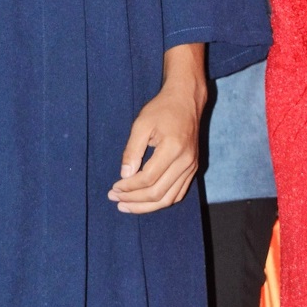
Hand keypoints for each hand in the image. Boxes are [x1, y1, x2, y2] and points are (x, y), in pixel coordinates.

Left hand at [108, 63, 205, 214]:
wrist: (187, 99)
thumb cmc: (162, 109)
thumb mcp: (141, 124)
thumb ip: (132, 150)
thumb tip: (124, 175)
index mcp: (173, 149)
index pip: (148, 178)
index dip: (129, 187)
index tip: (114, 187)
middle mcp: (186, 162)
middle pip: (158, 193)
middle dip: (134, 200)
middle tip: (115, 199)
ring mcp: (191, 167)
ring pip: (168, 198)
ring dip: (146, 207)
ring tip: (127, 206)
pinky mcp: (193, 168)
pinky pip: (178, 194)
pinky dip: (161, 201)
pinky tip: (146, 202)